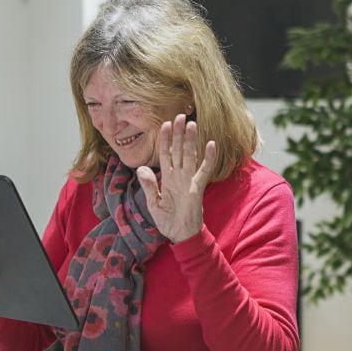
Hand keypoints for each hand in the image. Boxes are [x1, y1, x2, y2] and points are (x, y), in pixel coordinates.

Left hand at [136, 115, 215, 243]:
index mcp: (166, 178)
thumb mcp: (153, 204)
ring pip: (190, 156)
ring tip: (191, 123)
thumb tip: (141, 169)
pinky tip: (211, 144)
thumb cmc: (167, 220)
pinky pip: (204, 171)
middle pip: (178, 150)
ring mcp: (189, 181)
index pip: (165, 154)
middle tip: (179, 115)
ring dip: (191, 140)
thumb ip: (149, 186)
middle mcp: (178, 176)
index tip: (164, 124)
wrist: (181, 235)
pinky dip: (208, 158)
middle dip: (178, 133)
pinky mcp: (197, 188)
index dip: (165, 139)